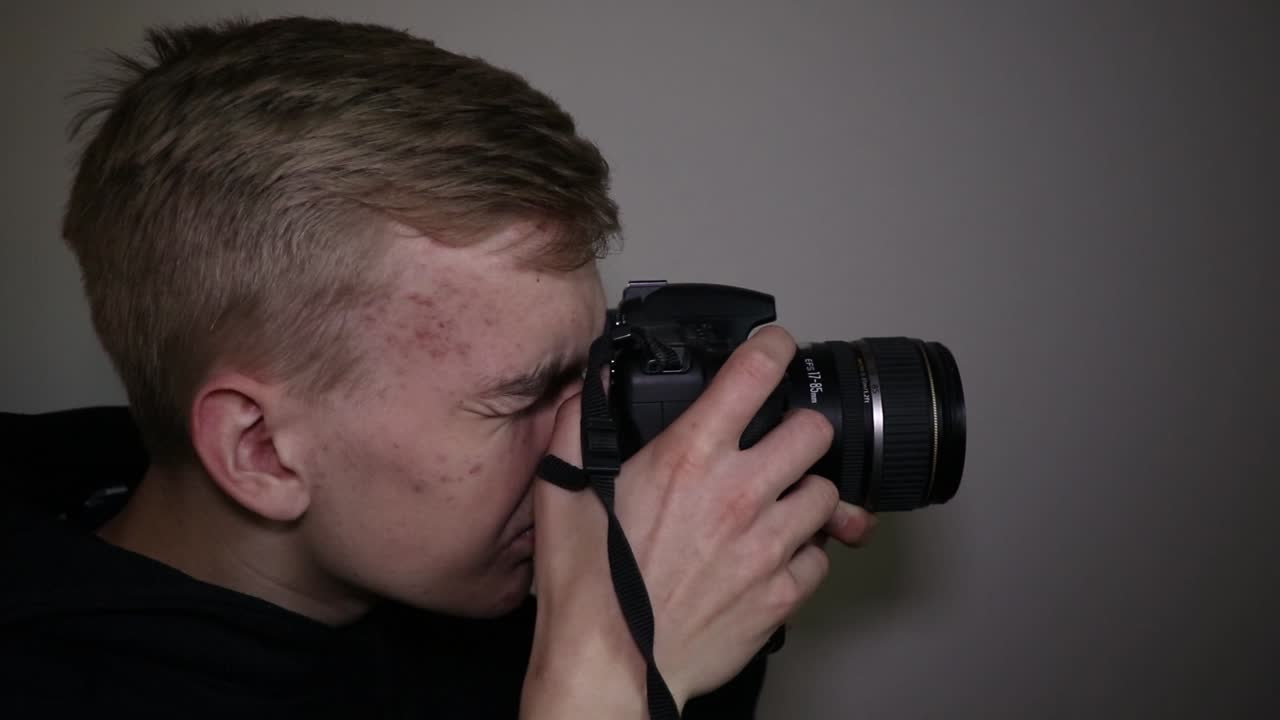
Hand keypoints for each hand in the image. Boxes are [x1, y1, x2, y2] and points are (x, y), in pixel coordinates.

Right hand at [526, 326, 876, 712]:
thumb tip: (593, 384)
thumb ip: (578, 426)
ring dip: (803, 494)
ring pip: (825, 494)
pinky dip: (802, 555)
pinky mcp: (781, 593)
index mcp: (688, 458)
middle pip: (814, 432)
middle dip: (799, 430)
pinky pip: (819, 558)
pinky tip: (770, 558)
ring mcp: (767, 545)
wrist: (608, 668)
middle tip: (778, 443)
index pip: (755, 374)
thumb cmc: (588, 590)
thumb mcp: (561, 493)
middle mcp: (738, 493)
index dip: (773, 349)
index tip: (775, 348)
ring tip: (773, 506)